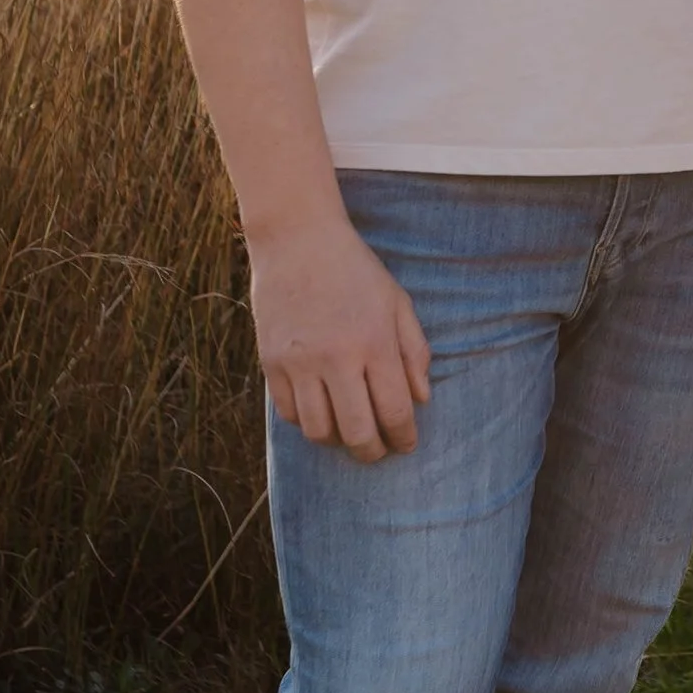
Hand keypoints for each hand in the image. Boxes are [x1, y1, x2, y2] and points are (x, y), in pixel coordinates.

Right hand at [247, 212, 432, 459]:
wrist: (298, 240)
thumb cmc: (356, 270)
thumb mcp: (398, 303)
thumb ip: (414, 352)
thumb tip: (421, 400)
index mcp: (374, 343)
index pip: (395, 411)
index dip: (404, 437)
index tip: (406, 444)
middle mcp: (336, 358)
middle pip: (356, 433)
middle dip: (372, 452)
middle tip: (378, 451)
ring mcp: (299, 362)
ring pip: (318, 431)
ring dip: (337, 441)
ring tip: (348, 433)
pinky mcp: (271, 362)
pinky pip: (289, 413)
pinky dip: (308, 421)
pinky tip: (322, 411)